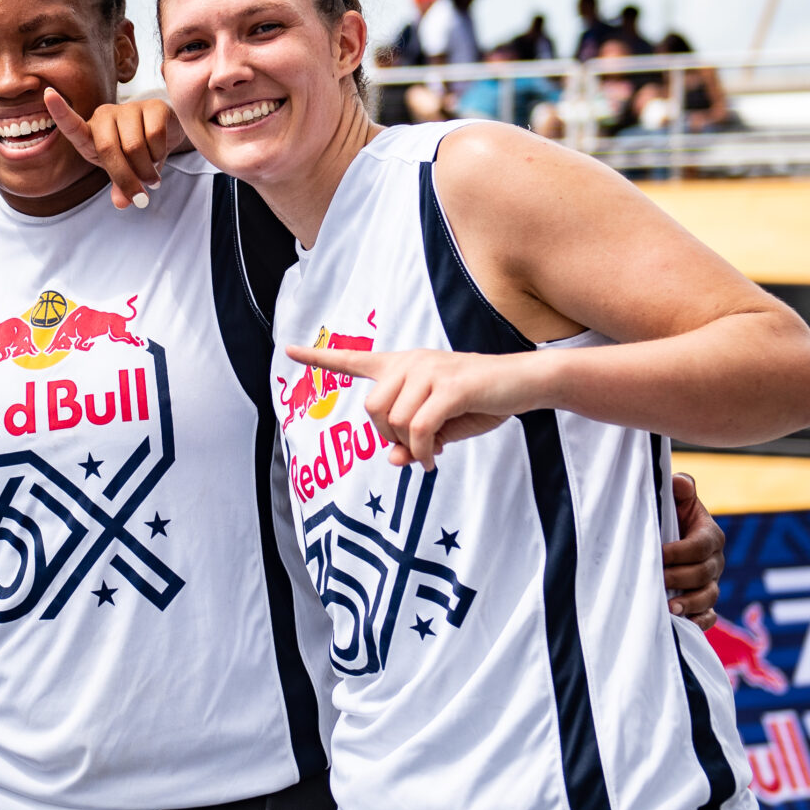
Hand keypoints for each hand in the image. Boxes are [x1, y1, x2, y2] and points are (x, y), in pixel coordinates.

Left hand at [49, 89, 185, 209]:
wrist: (166, 134)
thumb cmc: (133, 154)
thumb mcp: (120, 173)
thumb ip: (118, 187)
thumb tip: (121, 203)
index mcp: (90, 133)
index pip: (72, 125)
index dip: (60, 112)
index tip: (48, 94)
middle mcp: (106, 115)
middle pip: (108, 149)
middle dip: (125, 178)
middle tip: (139, 197)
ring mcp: (129, 108)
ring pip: (134, 146)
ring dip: (146, 170)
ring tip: (151, 176)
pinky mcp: (154, 106)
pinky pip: (154, 137)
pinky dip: (160, 156)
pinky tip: (159, 156)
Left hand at [284, 343, 549, 469]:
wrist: (522, 382)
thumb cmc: (479, 402)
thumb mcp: (441, 426)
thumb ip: (411, 440)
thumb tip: (391, 458)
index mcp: (403, 365)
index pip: (353, 359)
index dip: (318, 358)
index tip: (287, 350)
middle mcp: (410, 363)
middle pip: (371, 410)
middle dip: (388, 437)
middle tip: (414, 447)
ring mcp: (430, 372)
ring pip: (395, 422)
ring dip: (411, 446)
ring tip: (432, 450)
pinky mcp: (450, 387)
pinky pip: (419, 429)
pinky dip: (424, 451)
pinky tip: (435, 459)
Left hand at [663, 472, 722, 625]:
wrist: (668, 537)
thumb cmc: (670, 516)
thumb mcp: (674, 499)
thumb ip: (680, 489)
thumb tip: (680, 483)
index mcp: (710, 536)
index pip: (700, 546)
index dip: (680, 552)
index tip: (659, 554)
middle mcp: (715, 561)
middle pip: (704, 573)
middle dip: (680, 577)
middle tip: (657, 579)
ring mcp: (711, 583)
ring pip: (708, 597)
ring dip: (690, 603)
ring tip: (670, 608)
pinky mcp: (704, 603)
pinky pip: (708, 616)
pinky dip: (698, 622)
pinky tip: (682, 623)